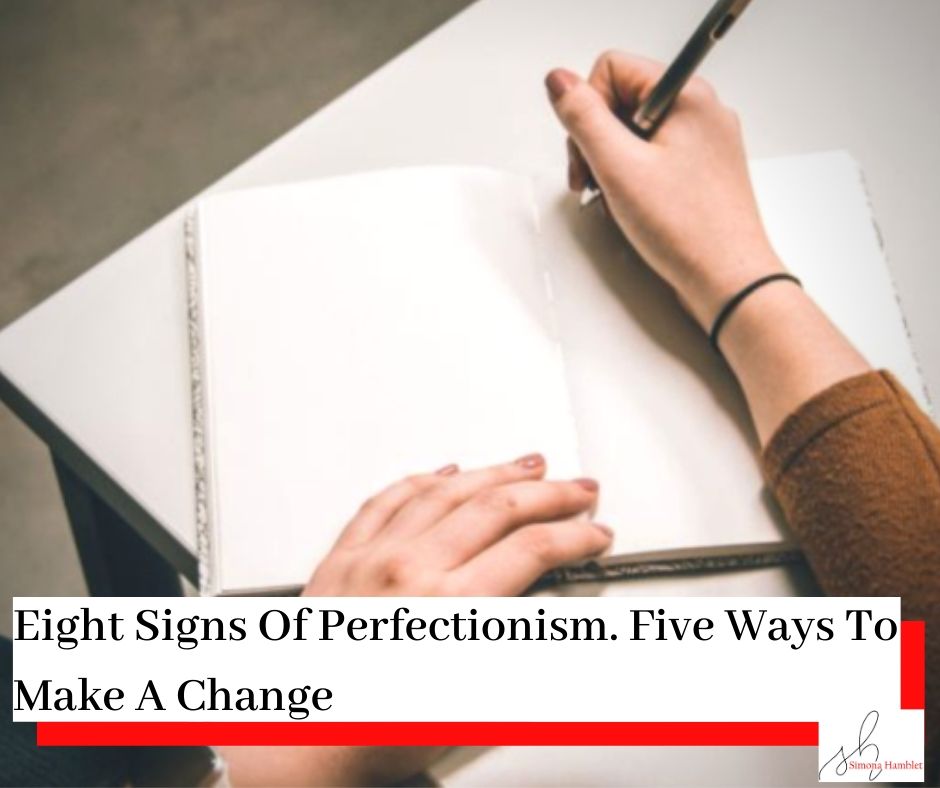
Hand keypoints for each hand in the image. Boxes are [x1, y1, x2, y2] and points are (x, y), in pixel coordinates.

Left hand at [224, 455, 610, 786]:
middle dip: (550, 494)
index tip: (594, 534)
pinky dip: (423, 480)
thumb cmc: (370, 730)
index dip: (572, 537)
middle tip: (578, 488)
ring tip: (527, 465)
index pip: (529, 551)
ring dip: (495, 473)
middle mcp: (409, 572)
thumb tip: (548, 612)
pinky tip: (444, 472)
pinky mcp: (343, 556)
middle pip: (496, 509)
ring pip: (446, 492)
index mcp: (447, 610)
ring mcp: (373, 557)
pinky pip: (388, 500)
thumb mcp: (466, 706)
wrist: (295, 736)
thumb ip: (512, 648)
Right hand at [545, 51, 784, 329]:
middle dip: (596, 139)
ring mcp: (703, 142)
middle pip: (622, 99)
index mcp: (686, 96)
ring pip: (635, 132)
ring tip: (614, 198)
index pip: (612, 68)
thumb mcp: (618, 167)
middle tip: (592, 179)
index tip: (587, 149)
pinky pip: (654, 157)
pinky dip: (633, 178)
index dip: (587, 109)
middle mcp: (700, 112)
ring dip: (612, 162)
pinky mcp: (701, 171)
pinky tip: (632, 206)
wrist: (729, 281)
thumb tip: (559, 81)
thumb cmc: (688, 231)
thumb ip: (583, 118)